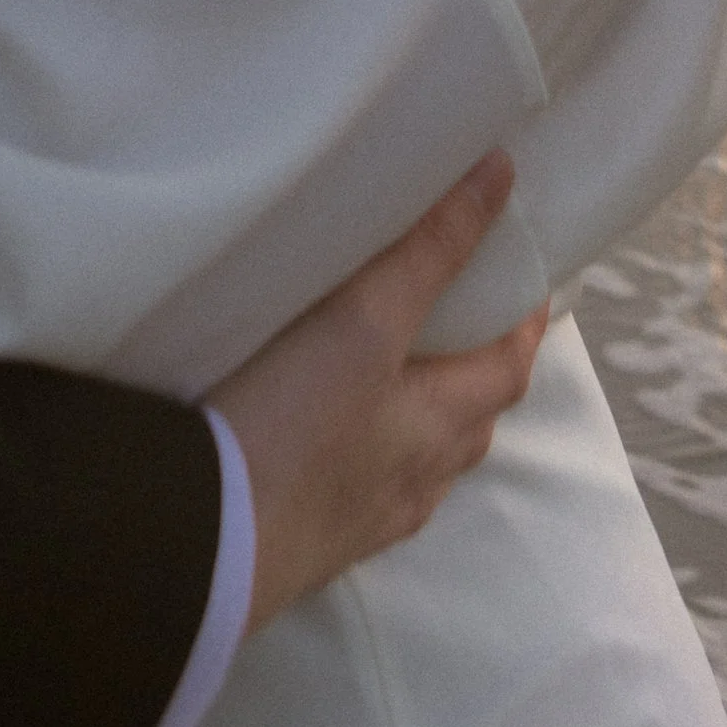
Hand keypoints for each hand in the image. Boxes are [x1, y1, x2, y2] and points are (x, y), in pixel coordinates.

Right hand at [205, 151, 546, 632]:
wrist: (202, 552)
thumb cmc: (291, 432)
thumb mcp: (362, 323)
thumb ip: (427, 250)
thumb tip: (498, 174)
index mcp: (439, 426)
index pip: (506, 367)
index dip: (523, 321)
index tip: (524, 281)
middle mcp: (415, 479)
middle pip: (468, 420)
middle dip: (472, 368)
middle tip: (456, 315)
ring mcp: (361, 519)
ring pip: (415, 461)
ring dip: (418, 417)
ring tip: (386, 374)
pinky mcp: (307, 541)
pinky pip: (358, 491)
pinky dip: (361, 455)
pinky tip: (325, 443)